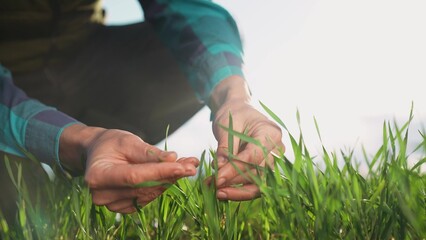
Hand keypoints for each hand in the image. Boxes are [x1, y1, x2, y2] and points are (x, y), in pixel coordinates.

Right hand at [59, 125, 198, 213]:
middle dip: (171, 175)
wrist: (99, 153)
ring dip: (171, 180)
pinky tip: (175, 173)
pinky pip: (148, 198)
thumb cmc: (112, 143)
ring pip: (149, 194)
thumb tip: (172, 158)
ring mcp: (112, 204)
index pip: (135, 177)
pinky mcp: (123, 207)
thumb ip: (148, 152)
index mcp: (98, 176)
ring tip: (188, 165)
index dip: (160, 172)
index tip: (182, 166)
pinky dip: (163, 185)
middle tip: (192, 164)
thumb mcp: (128, 141)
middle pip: (144, 187)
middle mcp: (102, 195)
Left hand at [208, 76, 284, 200]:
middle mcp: (276, 149)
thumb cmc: (234, 114)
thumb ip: (225, 149)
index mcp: (270, 133)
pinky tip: (222, 191)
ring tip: (213, 188)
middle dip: (233, 182)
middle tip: (211, 185)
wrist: (238, 110)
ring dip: (235, 189)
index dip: (235, 170)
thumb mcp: (226, 126)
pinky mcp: (265, 169)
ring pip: (258, 183)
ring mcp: (272, 160)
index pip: (253, 157)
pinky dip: (239, 190)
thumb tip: (219, 170)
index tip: (217, 179)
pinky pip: (255, 184)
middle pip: (258, 173)